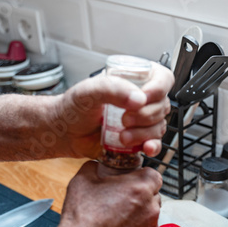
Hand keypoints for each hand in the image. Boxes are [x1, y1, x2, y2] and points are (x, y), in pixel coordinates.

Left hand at [56, 62, 173, 158]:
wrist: (65, 133)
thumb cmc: (74, 107)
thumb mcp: (89, 90)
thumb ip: (112, 89)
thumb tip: (139, 99)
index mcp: (134, 80)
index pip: (162, 79)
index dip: (159, 88)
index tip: (144, 98)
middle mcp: (141, 100)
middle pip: (163, 106)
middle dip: (146, 115)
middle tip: (124, 119)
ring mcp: (141, 121)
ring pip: (159, 126)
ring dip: (144, 133)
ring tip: (122, 136)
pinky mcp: (138, 139)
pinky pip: (155, 143)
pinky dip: (153, 146)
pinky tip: (145, 147)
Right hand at [59, 161, 161, 226]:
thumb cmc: (81, 218)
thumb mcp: (82, 181)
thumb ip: (94, 167)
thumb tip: (97, 165)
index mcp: (140, 187)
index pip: (154, 175)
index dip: (142, 178)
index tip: (131, 183)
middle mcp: (151, 208)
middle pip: (153, 197)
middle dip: (141, 198)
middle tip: (120, 204)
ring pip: (151, 218)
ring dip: (139, 218)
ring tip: (116, 224)